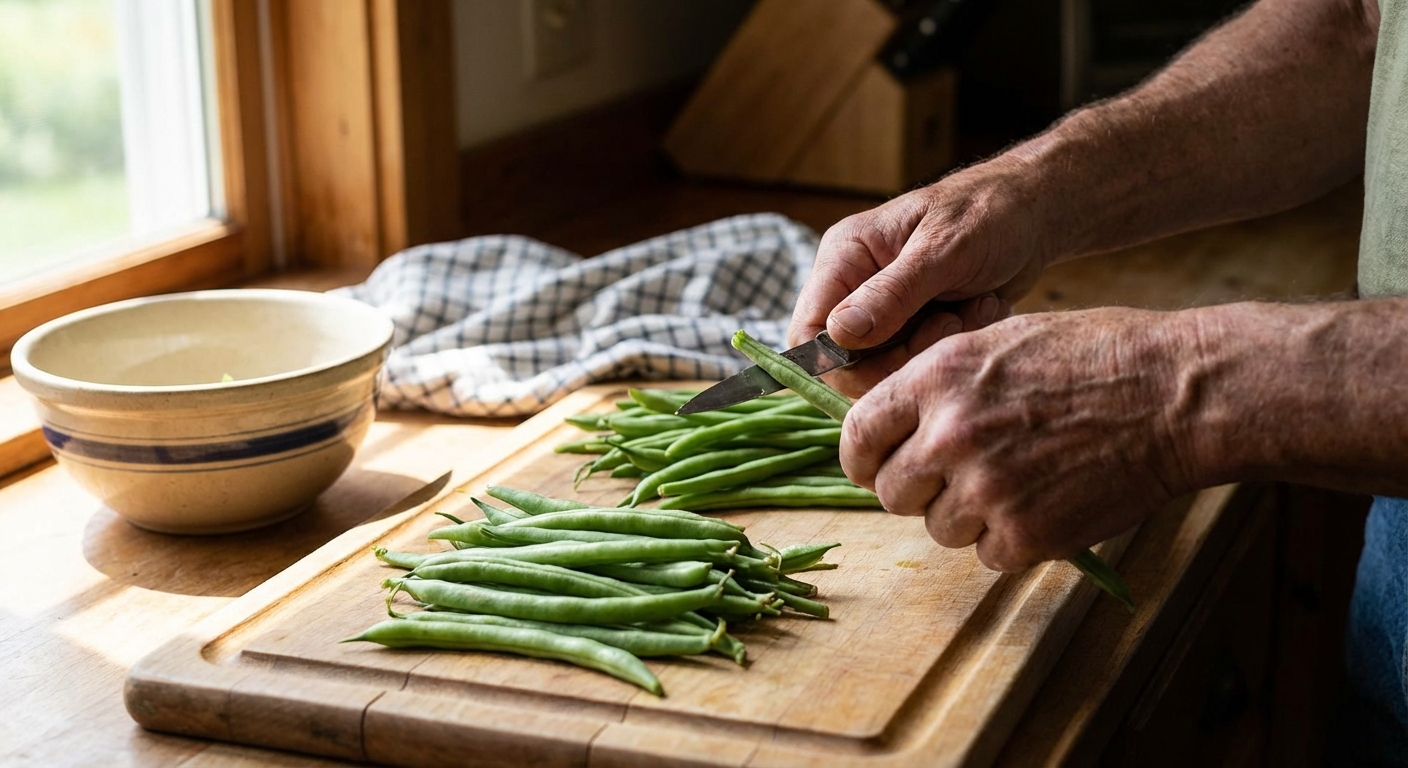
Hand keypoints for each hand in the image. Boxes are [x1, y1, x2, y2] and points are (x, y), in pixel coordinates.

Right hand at [789, 159, 1052, 396]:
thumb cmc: (989, 213)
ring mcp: (883, 310)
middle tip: (947, 325)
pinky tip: (979, 311)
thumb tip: (839, 334)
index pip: (807, 332)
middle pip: (845, 362)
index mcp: (844, 257)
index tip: (893, 359)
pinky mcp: (912, 327)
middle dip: (899, 358)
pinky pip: (916, 363)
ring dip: (931, 350)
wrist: (1034, 214)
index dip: (839, 362)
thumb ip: (892, 294)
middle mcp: (853, 287)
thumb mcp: (943, 250)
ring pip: (884, 368)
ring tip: (971, 311)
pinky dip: (949, 348)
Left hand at [839, 307, 1198, 571]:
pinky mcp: (1026, 534)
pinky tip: (1044, 502)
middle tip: (951, 480)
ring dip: (966, 515)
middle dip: (914, 490)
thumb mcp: (998, 340)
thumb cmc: (1094, 356)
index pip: (857, 434)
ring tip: (1016, 480)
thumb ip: (937, 383)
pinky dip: (1010, 540)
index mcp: (935, 378)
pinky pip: (987, 554)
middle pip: (891, 490)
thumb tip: (892, 421)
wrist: (1175, 395)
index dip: (862, 457)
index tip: (874, 467)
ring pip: (938, 528)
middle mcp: (950, 435)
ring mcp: (986, 489)